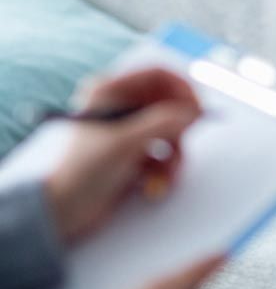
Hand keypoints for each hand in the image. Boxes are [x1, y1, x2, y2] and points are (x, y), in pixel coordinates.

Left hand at [44, 68, 200, 242]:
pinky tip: (154, 182)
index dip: (181, 88)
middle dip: (180, 128)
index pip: (158, 75)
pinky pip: (165, 151)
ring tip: (168, 172)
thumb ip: (165, 123)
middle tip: (184, 143)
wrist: (66, 213)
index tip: (197, 108)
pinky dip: (166, 167)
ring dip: (175, 153)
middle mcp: (121, 105)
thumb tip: (194, 112)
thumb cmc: (87, 171)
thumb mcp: (128, 143)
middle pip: (169, 103)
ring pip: (171, 130)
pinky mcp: (135, 152)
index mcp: (111, 91)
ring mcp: (129, 129)